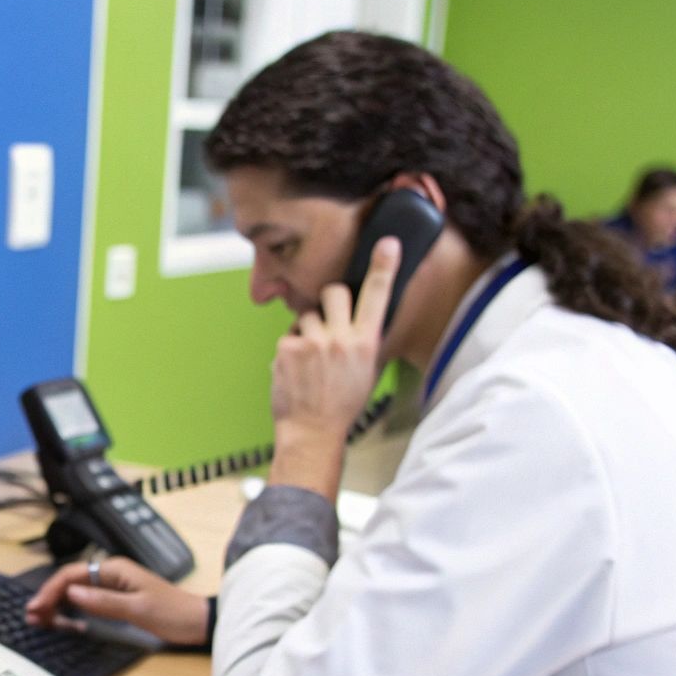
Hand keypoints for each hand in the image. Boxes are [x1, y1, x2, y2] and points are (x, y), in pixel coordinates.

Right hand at [23, 556, 207, 646]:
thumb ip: (103, 601)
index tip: (37, 608)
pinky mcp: (117, 599)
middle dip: (49, 597)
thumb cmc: (173, 613)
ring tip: (39, 619)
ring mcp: (114, 586)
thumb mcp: (137, 609)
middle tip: (32, 617)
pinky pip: (87, 600)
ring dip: (57, 604)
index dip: (51, 590)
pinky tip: (61, 619)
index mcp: (115, 569)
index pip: (72, 574)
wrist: (198, 622)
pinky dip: (71, 609)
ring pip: (76, 591)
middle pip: (70, 581)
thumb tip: (71, 592)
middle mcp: (111, 573)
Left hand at [269, 235, 401, 499]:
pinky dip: (289, 351)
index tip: (388, 243)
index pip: (377, 296)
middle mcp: (342, 338)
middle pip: (334, 291)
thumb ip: (360, 341)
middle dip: (328, 300)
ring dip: (306, 330)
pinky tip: (294, 372)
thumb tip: (354, 321)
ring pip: (306, 314)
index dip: (383, 267)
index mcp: (366, 343)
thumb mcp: (365, 370)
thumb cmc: (341, 404)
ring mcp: (314, 342)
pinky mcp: (288, 348)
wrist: (313, 431)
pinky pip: (288, 336)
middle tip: (327, 320)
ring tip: (309, 361)